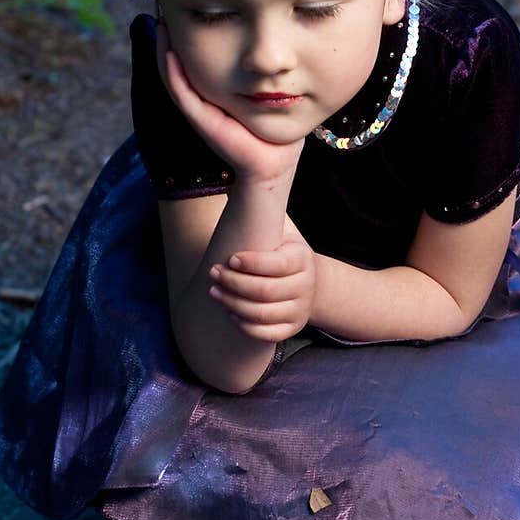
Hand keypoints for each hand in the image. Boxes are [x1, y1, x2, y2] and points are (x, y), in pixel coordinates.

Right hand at [156, 20, 303, 186]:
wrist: (276, 158)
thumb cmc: (274, 123)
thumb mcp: (266, 88)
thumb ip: (257, 70)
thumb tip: (263, 38)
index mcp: (214, 91)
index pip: (194, 58)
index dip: (186, 35)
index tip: (182, 9)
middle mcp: (204, 99)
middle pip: (179, 63)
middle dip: (171, 38)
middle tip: (165, 10)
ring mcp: (201, 110)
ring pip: (175, 76)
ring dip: (165, 51)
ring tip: (162, 26)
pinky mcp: (203, 121)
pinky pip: (183, 93)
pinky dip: (173, 74)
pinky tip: (170, 53)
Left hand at [207, 223, 316, 341]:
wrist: (305, 280)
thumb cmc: (282, 251)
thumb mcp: (281, 229)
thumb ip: (266, 212)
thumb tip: (239, 186)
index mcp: (302, 259)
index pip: (277, 264)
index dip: (251, 263)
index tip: (230, 259)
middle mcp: (305, 286)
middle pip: (265, 291)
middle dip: (234, 283)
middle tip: (213, 273)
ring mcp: (300, 309)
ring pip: (262, 313)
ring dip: (233, 303)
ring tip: (215, 292)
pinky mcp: (292, 327)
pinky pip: (267, 334)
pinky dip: (246, 326)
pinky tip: (230, 313)